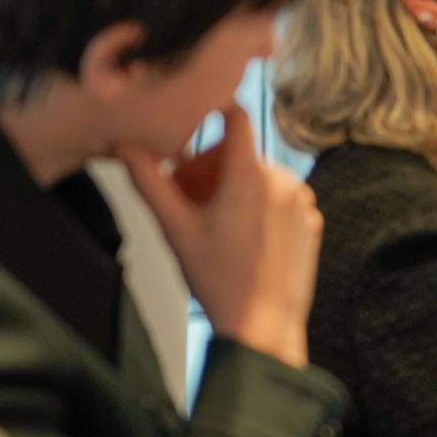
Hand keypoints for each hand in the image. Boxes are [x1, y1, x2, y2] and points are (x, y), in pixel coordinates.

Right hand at [116, 104, 320, 367]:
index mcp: (251, 174)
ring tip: (211, 222)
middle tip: (186, 199)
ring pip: (260, 178)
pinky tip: (240, 237)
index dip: (214, 111)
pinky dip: (259, 208)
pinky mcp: (312, 221)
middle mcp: (285, 180)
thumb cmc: (218, 279)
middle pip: (240, 155)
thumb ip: (149, 180)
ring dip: (233, 189)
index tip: (194, 117)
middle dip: (209, 169)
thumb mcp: (174, 228)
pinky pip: (280, 201)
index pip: (236, 116)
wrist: (262, 325)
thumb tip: (124, 144)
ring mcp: (304, 202)